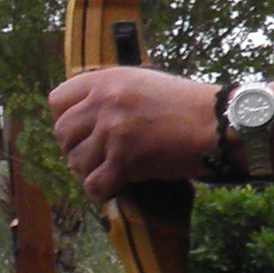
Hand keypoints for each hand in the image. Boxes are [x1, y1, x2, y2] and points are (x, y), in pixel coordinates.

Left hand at [48, 66, 215, 203]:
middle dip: (74, 147)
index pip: (57, 100)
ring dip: (88, 171)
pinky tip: (113, 187)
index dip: (65, 118)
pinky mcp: (125, 161)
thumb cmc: (185, 105)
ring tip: (107, 171)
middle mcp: (105, 103)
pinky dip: (100, 191)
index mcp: (107, 80)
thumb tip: (82, 114)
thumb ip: (110, 93)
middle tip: (94, 155)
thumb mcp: (142, 83)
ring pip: (75, 162)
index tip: (80, 130)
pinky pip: (94, 185)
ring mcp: (113, 132)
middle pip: (61, 133)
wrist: (216, 123)